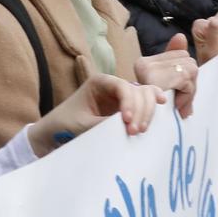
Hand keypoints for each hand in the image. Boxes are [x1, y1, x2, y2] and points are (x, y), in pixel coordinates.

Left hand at [27, 75, 164, 156]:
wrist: (55, 134)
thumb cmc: (64, 124)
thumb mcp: (82, 125)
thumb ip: (104, 125)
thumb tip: (128, 128)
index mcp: (100, 82)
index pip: (121, 87)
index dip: (129, 102)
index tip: (126, 121)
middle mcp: (114, 87)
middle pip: (137, 90)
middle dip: (140, 110)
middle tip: (134, 132)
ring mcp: (122, 98)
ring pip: (144, 96)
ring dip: (146, 112)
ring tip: (140, 131)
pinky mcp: (127, 111)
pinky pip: (144, 105)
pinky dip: (152, 107)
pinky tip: (162, 105)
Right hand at [134, 35, 196, 117]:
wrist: (142, 127)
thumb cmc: (157, 113)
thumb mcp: (169, 87)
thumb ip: (176, 64)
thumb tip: (181, 37)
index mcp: (145, 63)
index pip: (181, 55)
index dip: (185, 76)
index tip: (177, 94)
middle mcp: (146, 63)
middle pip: (188, 60)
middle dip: (190, 83)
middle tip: (179, 101)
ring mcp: (150, 69)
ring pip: (191, 69)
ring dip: (189, 90)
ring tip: (176, 103)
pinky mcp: (157, 77)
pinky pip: (187, 79)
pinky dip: (186, 94)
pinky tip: (175, 104)